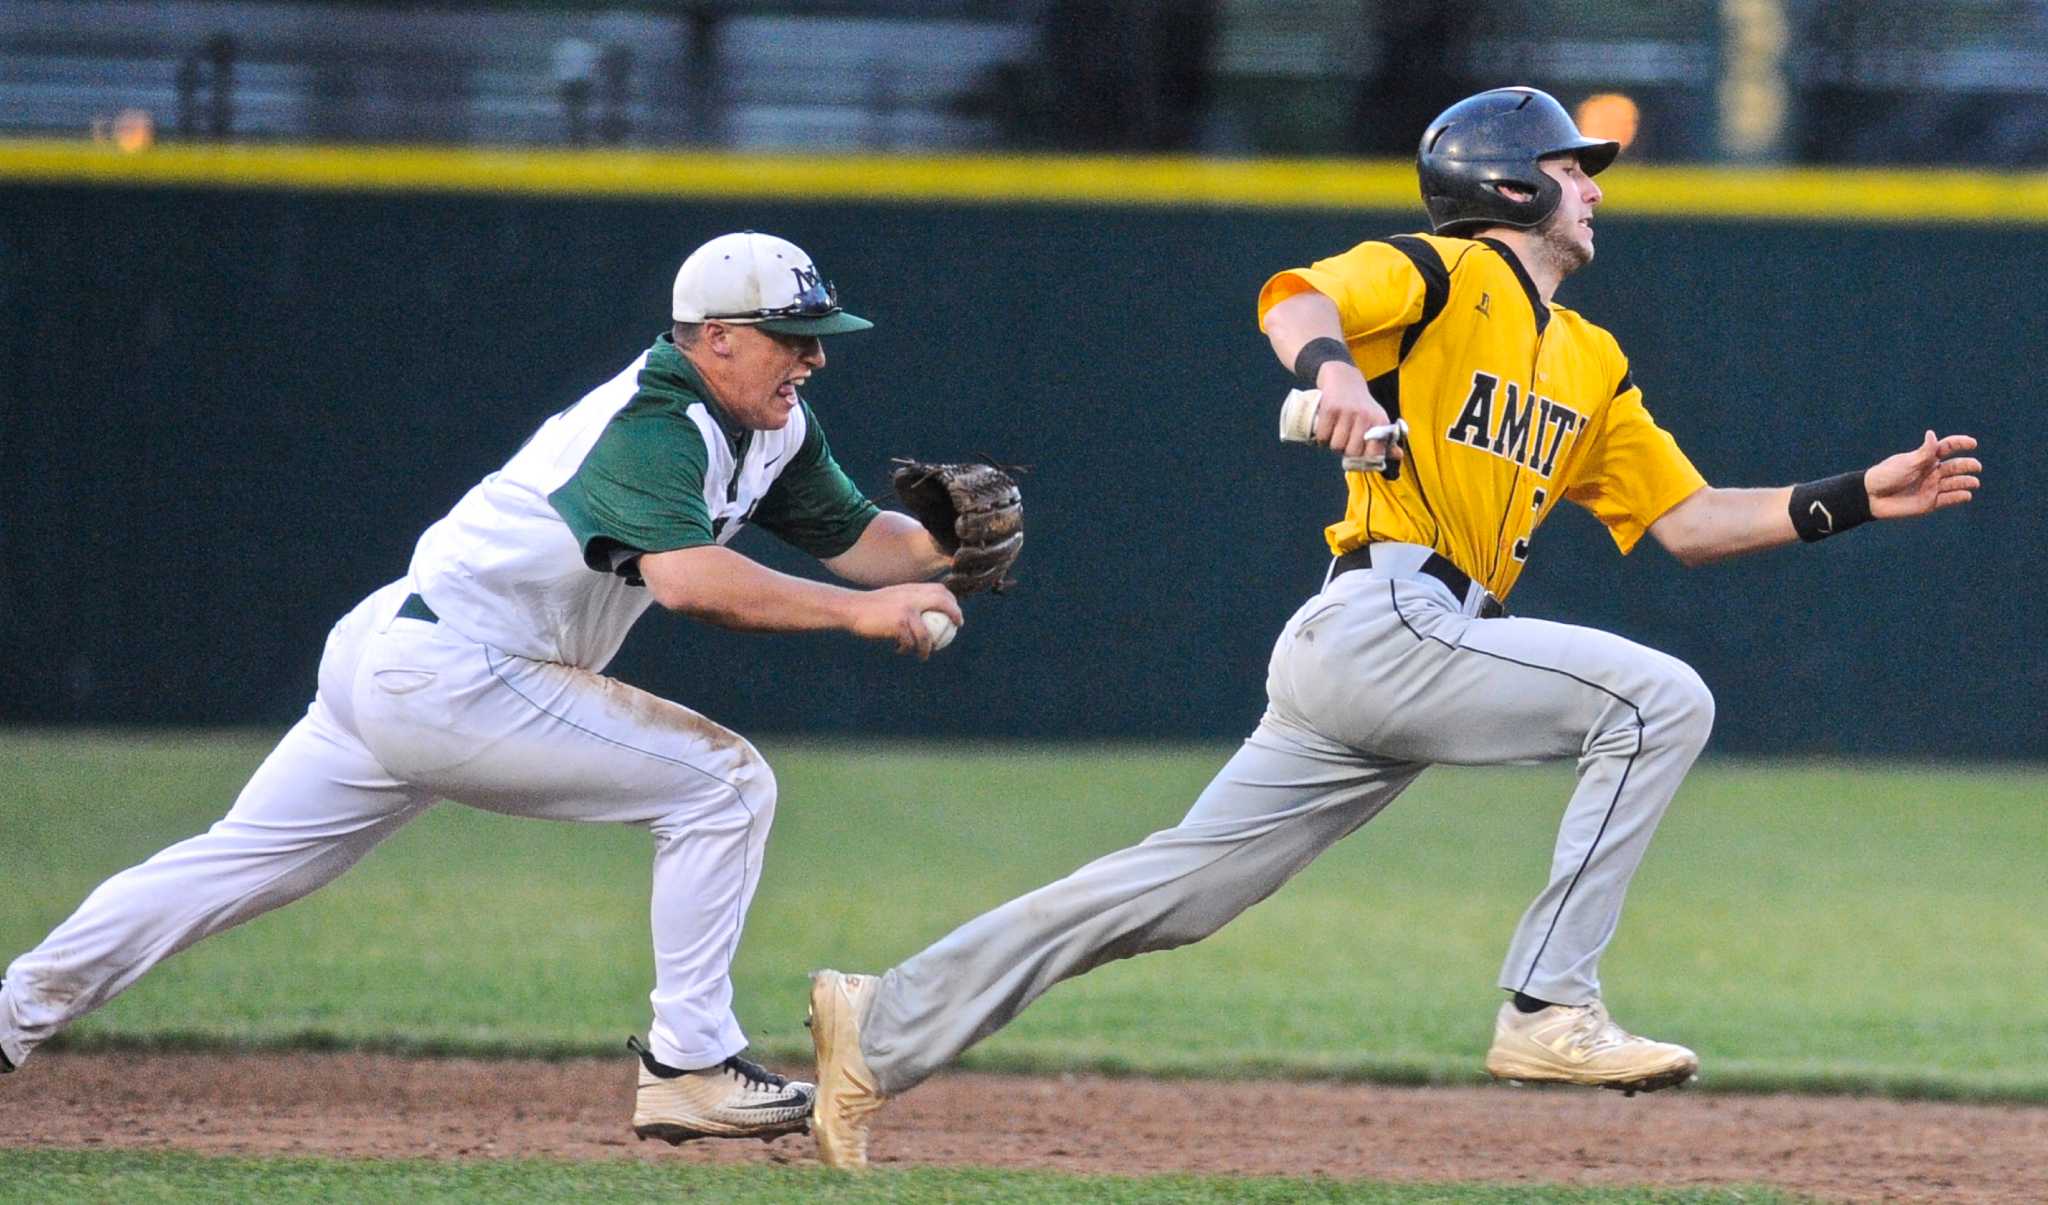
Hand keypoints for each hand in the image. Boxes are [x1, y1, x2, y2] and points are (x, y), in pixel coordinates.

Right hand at [850, 583, 962, 659]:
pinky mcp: (899, 624)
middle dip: (955, 614)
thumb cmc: (870, 606)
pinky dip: (906, 649)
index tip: (955, 612)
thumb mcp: (892, 598)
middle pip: (943, 603)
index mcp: (911, 589)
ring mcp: (906, 610)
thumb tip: (922, 612)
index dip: (952, 600)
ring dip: (928, 648)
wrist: (851, 608)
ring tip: (924, 655)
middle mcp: (912, 597)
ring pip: (927, 635)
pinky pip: (909, 643)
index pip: (939, 590)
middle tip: (956, 628)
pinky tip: (899, 650)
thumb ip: (908, 600)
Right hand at [1312, 363, 1403, 467]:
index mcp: (1380, 421)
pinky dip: (1321, 438)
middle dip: (1345, 452)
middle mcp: (1365, 416)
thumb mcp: (1377, 418)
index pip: (1374, 454)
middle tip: (1344, 442)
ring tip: (1334, 434)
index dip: (1364, 460)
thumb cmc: (1361, 404)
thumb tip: (1399, 455)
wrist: (1343, 377)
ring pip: (1336, 446)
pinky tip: (1325, 431)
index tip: (1358, 457)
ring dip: (1332, 444)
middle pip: (1352, 452)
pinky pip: (1323, 436)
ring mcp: (1347, 412)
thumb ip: (1387, 439)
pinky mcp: (1329, 408)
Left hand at [1866, 431, 1981, 519]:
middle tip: (1976, 466)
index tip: (1972, 443)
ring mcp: (1932, 487)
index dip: (1961, 443)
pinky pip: (1948, 499)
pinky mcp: (1930, 502)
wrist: (1872, 497)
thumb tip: (1932, 434)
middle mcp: (1932, 471)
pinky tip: (1966, 495)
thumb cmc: (1887, 476)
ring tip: (1974, 482)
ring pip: (1955, 483)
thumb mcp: (1906, 463)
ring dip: (1966, 482)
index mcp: (1926, 458)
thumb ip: (1923, 453)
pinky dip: (1959, 497)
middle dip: (1967, 465)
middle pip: (1955, 466)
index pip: (1948, 447)